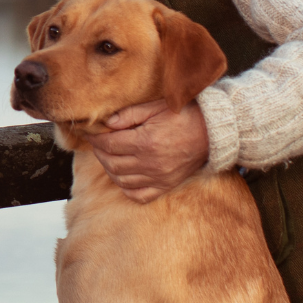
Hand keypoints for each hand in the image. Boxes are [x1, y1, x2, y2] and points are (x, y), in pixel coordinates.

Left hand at [89, 99, 208, 202]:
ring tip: (108, 156)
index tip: (89, 133)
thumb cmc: (184, 115)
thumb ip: (129, 114)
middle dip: (99, 153)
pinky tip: (123, 176)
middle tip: (98, 143)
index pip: (109, 145)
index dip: (95, 139)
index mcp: (146, 142)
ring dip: (110, 169)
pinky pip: (138, 195)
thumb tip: (106, 123)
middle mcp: (150, 163)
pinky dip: (126, 188)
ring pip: (121, 180)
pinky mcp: (166, 185)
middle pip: (111, 163)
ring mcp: (158, 177)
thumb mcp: (156, 107)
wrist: (213, 133)